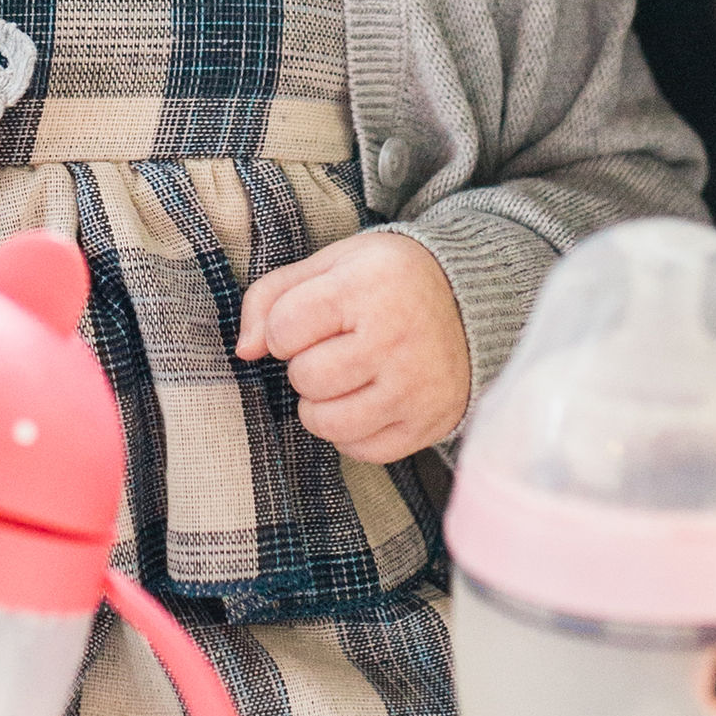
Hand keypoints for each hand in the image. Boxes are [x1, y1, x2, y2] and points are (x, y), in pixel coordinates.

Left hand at [234, 228, 471, 460]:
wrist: (471, 302)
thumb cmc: (386, 281)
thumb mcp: (330, 265)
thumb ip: (273, 297)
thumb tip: (244, 351)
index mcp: (368, 286)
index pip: (285, 329)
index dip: (285, 329)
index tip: (310, 321)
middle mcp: (396, 338)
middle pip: (306, 377)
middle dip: (305, 366)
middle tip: (333, 349)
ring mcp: (415, 386)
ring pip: (328, 422)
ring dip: (321, 405)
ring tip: (342, 380)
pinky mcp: (429, 422)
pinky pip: (362, 450)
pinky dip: (351, 433)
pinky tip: (365, 401)